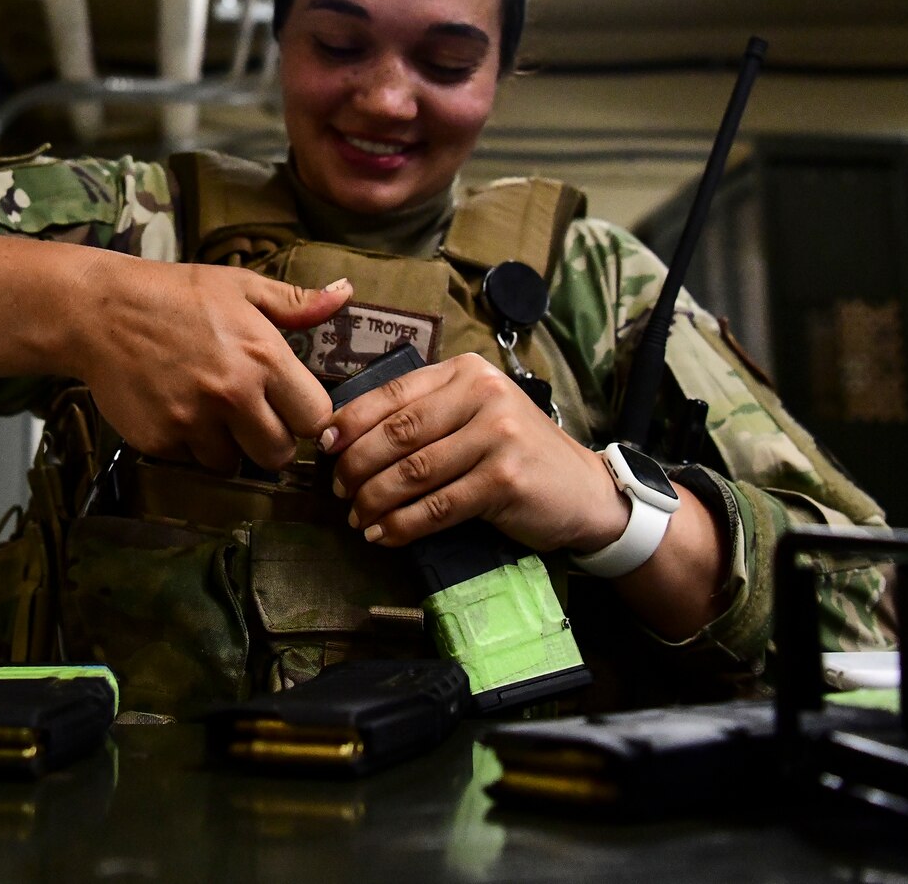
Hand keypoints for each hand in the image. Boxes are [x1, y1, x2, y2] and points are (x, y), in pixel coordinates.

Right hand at [66, 256, 352, 471]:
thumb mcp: (240, 287)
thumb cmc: (175, 294)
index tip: (293, 408)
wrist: (100, 311)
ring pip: (234, 464)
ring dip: (229, 447)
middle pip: (280, 453)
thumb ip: (296, 303)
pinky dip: (190, 446)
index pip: (316, 417)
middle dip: (272, 440)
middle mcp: (233, 394)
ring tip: (212, 412)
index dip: (307, 416)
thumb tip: (346, 294)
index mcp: (263, 357)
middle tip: (253, 417)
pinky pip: (192, 461)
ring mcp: (194, 422)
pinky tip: (179, 412)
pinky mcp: (161, 441)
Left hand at [323, 353, 628, 552]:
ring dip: (375, 499)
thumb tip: (347, 436)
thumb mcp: (475, 415)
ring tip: (357, 518)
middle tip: (338, 489)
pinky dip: (404, 524)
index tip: (324, 446)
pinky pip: (438, 506)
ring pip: (413, 472)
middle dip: (357, 464)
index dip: (351, 421)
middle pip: (398, 433)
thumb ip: (427, 414)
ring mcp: (497, 436)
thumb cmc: (517, 453)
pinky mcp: (505, 480)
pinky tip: (384, 534)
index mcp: (467, 373)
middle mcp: (483, 395)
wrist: (583, 490)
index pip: (394, 393)